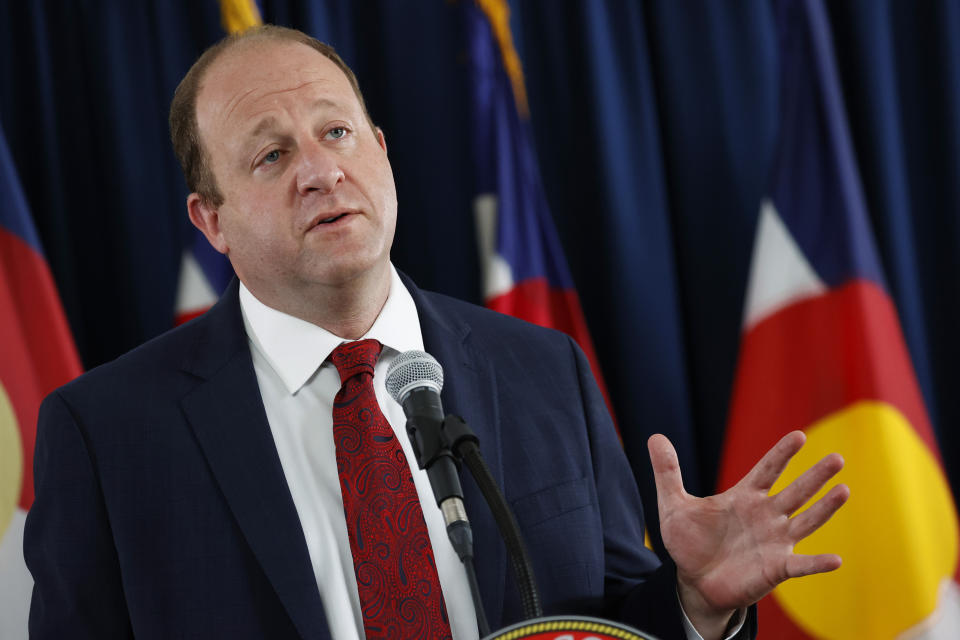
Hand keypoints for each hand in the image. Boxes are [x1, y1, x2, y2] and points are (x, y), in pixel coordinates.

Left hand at [648, 431, 848, 639]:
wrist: (694, 582)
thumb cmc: (689, 542)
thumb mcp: (673, 506)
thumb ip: (667, 472)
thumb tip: (654, 437)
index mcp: (745, 496)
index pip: (767, 470)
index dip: (782, 454)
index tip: (799, 436)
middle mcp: (766, 515)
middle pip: (796, 491)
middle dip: (815, 475)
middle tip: (838, 458)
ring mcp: (775, 541)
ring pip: (806, 521)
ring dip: (825, 509)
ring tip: (844, 491)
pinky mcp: (776, 568)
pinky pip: (801, 565)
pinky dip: (817, 563)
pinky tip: (836, 560)